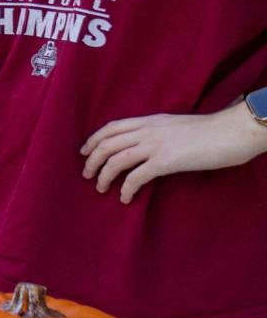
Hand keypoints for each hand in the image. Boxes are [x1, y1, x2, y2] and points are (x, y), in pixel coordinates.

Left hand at [81, 104, 266, 203]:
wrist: (232, 131)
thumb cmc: (210, 131)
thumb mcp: (176, 125)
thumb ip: (158, 132)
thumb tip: (146, 146)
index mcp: (149, 120)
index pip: (111, 127)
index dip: (93, 140)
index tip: (84, 152)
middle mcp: (147, 130)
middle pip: (107, 144)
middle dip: (92, 161)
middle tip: (88, 176)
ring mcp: (155, 145)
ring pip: (116, 160)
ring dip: (104, 176)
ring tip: (101, 188)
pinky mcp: (165, 161)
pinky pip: (136, 177)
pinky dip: (126, 188)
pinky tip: (125, 197)